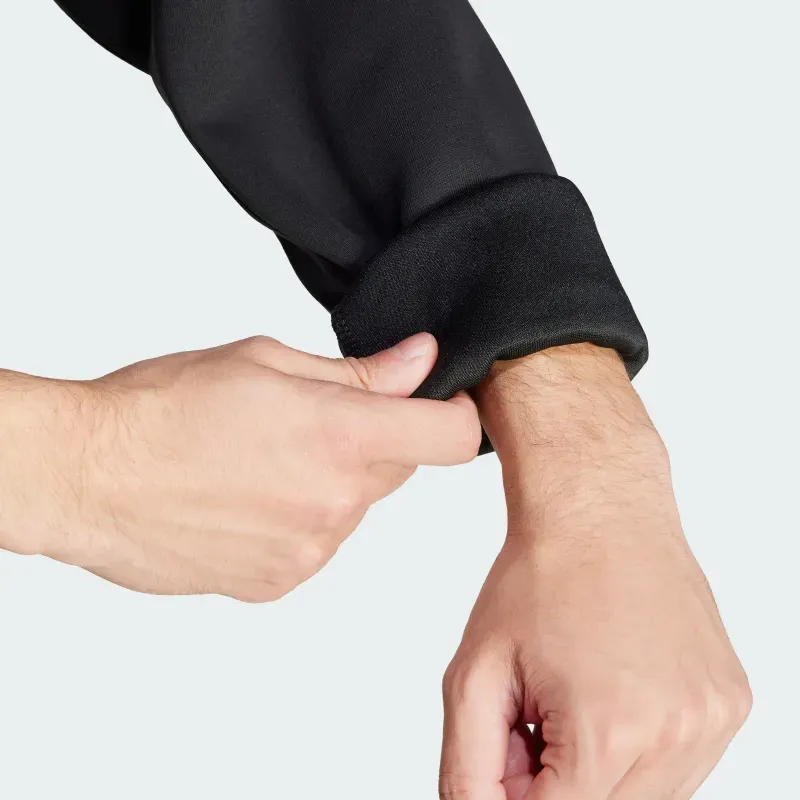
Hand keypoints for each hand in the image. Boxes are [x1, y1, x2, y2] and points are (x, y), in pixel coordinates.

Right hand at [0, 333, 479, 600]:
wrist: (88, 477)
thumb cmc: (162, 407)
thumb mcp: (265, 362)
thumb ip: (358, 373)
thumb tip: (419, 362)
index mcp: (339, 436)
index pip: (451, 437)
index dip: (453, 414)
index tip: (436, 402)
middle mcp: (335, 503)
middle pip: (401, 470)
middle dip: (374, 442)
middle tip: (311, 420)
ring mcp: (310, 552)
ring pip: (355, 507)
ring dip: (331, 482)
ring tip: (263, 461)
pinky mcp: (281, 582)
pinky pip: (318, 544)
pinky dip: (299, 520)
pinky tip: (247, 499)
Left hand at [439, 345, 750, 798]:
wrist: (600, 510)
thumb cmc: (538, 579)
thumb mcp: (475, 673)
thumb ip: (469, 768)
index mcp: (609, 728)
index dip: (519, 790)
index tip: (510, 746)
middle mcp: (677, 732)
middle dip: (558, 781)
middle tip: (535, 716)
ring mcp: (713, 718)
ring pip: (646, 797)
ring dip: (601, 770)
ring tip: (574, 695)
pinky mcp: (730, 702)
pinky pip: (681, 764)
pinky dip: (640, 748)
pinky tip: (613, 689)